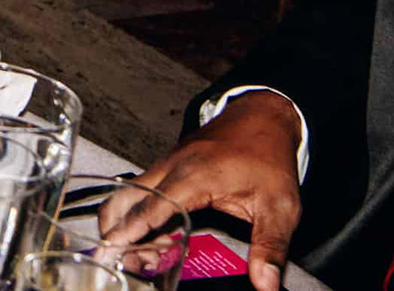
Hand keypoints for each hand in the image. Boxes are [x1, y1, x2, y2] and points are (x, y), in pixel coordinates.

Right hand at [101, 91, 303, 290]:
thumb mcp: (280, 208)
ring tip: (134, 251)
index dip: (131, 232)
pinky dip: (134, 211)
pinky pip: (141, 188)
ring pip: (128, 192)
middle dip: (115, 228)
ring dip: (122, 221)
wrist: (263, 120)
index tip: (113, 248)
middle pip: (126, 198)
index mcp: (195, 177)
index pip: (152, 209)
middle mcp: (172, 168)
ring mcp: (166, 164)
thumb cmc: (269, 158)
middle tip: (120, 258)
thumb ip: (270, 247)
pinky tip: (149, 233)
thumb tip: (266, 283)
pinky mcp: (167, 166)